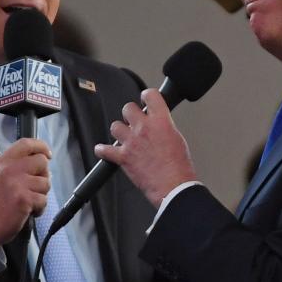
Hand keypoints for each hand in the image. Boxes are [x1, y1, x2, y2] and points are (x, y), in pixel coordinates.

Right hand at [0, 138, 50, 245]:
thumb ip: (16, 165)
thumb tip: (42, 160)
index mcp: (3, 161)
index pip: (26, 144)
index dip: (41, 146)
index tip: (47, 154)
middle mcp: (9, 169)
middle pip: (41, 162)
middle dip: (43, 175)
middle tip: (34, 186)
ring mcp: (17, 183)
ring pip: (46, 182)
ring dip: (41, 194)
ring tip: (28, 201)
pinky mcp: (24, 198)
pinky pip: (44, 200)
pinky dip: (39, 208)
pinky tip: (28, 211)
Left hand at [94, 89, 196, 206]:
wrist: (173, 186)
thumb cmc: (179, 167)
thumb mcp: (178, 138)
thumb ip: (165, 126)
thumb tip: (159, 124)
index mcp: (161, 121)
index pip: (150, 95)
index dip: (147, 96)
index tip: (145, 100)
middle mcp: (144, 128)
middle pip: (128, 108)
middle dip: (131, 114)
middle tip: (135, 122)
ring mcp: (132, 142)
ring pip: (115, 126)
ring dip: (120, 131)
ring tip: (125, 137)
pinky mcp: (123, 157)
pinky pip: (104, 150)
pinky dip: (103, 150)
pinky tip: (105, 150)